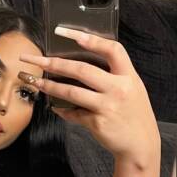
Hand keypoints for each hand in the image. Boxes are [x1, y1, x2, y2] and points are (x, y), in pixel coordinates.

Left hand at [19, 27, 159, 164]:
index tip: (66, 32)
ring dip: (50, 86)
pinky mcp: (98, 123)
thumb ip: (114, 75)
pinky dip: (63, 110)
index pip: (112, 49)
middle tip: (35, 59)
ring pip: (72, 92)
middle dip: (54, 63)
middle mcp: (119, 89)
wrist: (141, 145)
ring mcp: (108, 106)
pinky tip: (55, 107)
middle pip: (82, 70)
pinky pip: (74, 113)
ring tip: (35, 81)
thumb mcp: (132, 88)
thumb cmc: (134, 113)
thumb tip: (82, 62)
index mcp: (128, 76)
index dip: (91, 39)